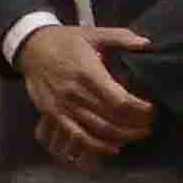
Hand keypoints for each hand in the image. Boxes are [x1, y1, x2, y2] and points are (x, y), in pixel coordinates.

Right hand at [12, 21, 153, 157]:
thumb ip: (121, 37)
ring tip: (138, 134)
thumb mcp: (92, 34)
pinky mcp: (54, 114)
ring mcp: (63, 106)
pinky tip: (114, 147)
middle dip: (136, 124)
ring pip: (99, 130)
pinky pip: (79, 136)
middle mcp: (75, 92)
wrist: (31, 47)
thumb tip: (146, 42)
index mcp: (87, 72)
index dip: (139, 109)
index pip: (119, 100)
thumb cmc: (65, 41)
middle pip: (113, 117)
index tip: (151, 109)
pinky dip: (98, 146)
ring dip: (123, 136)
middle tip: (150, 124)